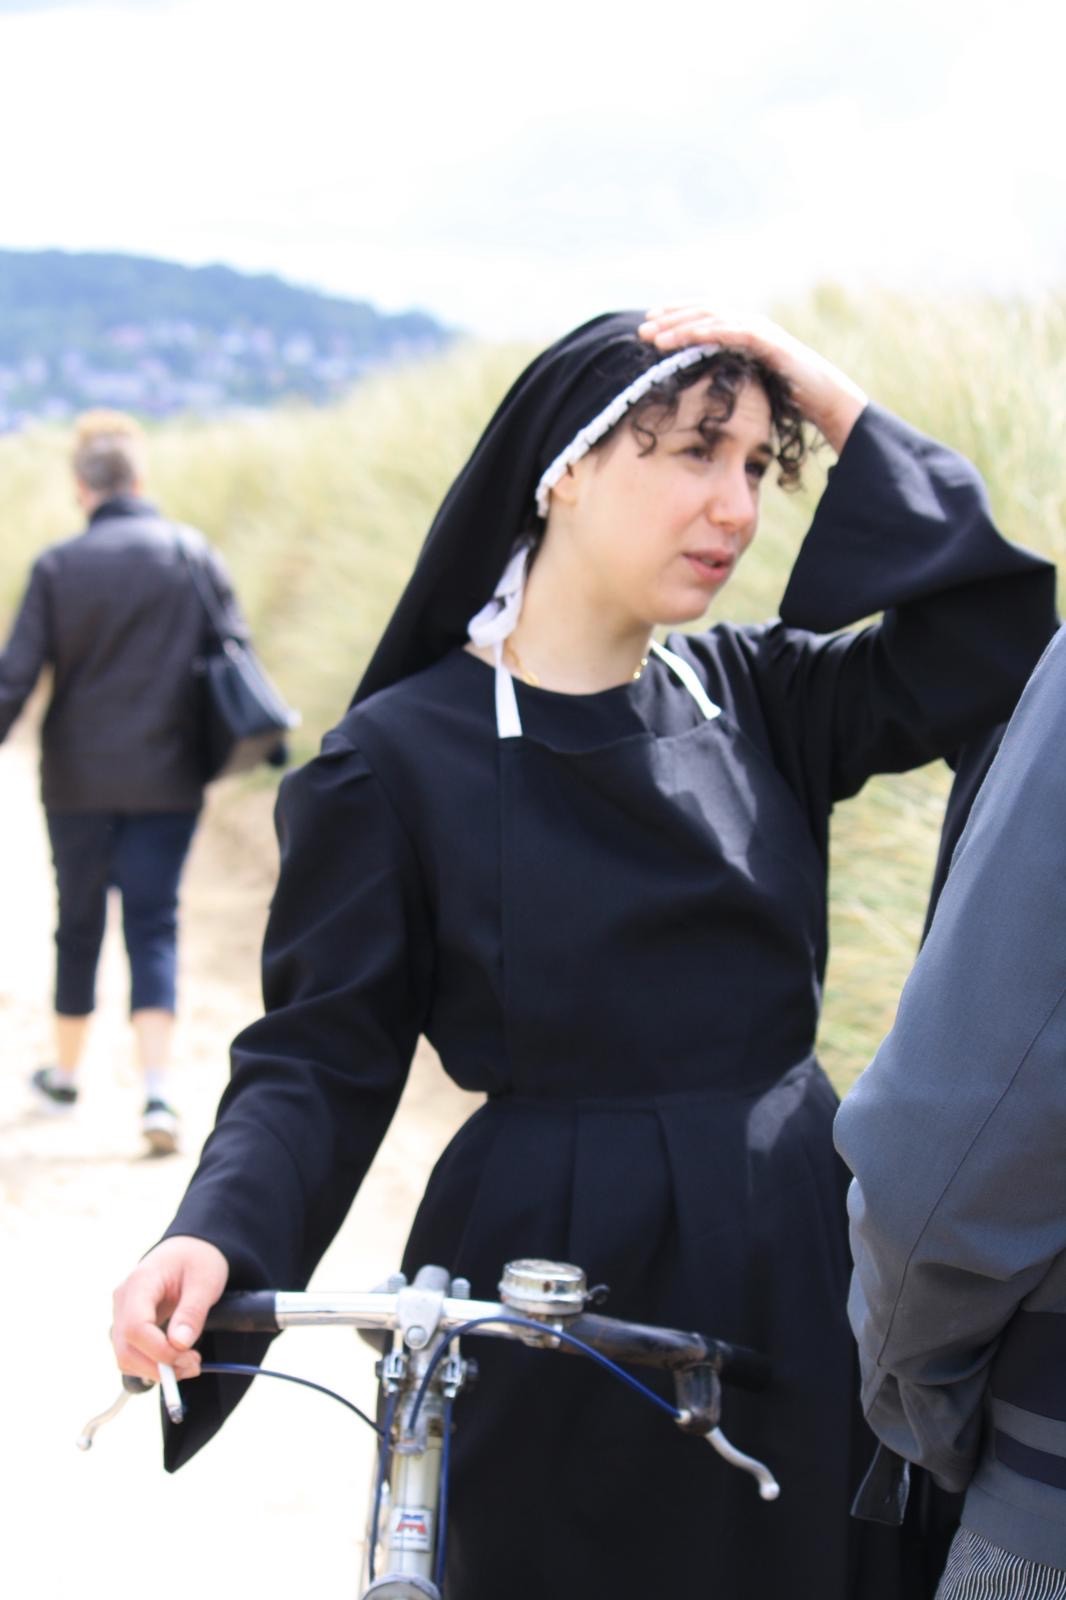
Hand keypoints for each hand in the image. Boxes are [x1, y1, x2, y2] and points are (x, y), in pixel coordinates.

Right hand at [111, 1235, 228, 1384]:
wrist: (190, 1249)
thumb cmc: (198, 1260)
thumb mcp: (205, 1281)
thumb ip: (192, 1312)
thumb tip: (179, 1345)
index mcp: (140, 1282)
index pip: (136, 1327)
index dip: (159, 1351)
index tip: (190, 1357)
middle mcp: (124, 1300)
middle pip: (126, 1349)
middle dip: (159, 1366)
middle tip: (194, 1365)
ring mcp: (122, 1314)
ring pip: (126, 1357)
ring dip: (155, 1370)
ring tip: (189, 1363)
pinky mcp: (128, 1326)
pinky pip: (132, 1355)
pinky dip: (152, 1365)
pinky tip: (176, 1360)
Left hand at [639, 306, 867, 454]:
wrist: (825, 401)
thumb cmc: (788, 398)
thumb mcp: (748, 387)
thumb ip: (726, 379)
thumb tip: (696, 391)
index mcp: (742, 333)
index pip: (702, 317)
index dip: (675, 318)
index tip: (648, 326)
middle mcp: (750, 325)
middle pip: (702, 312)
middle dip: (670, 318)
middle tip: (641, 328)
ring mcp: (761, 331)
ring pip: (714, 319)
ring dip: (682, 325)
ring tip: (655, 336)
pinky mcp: (770, 342)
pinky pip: (734, 332)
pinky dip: (709, 332)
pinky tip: (687, 337)